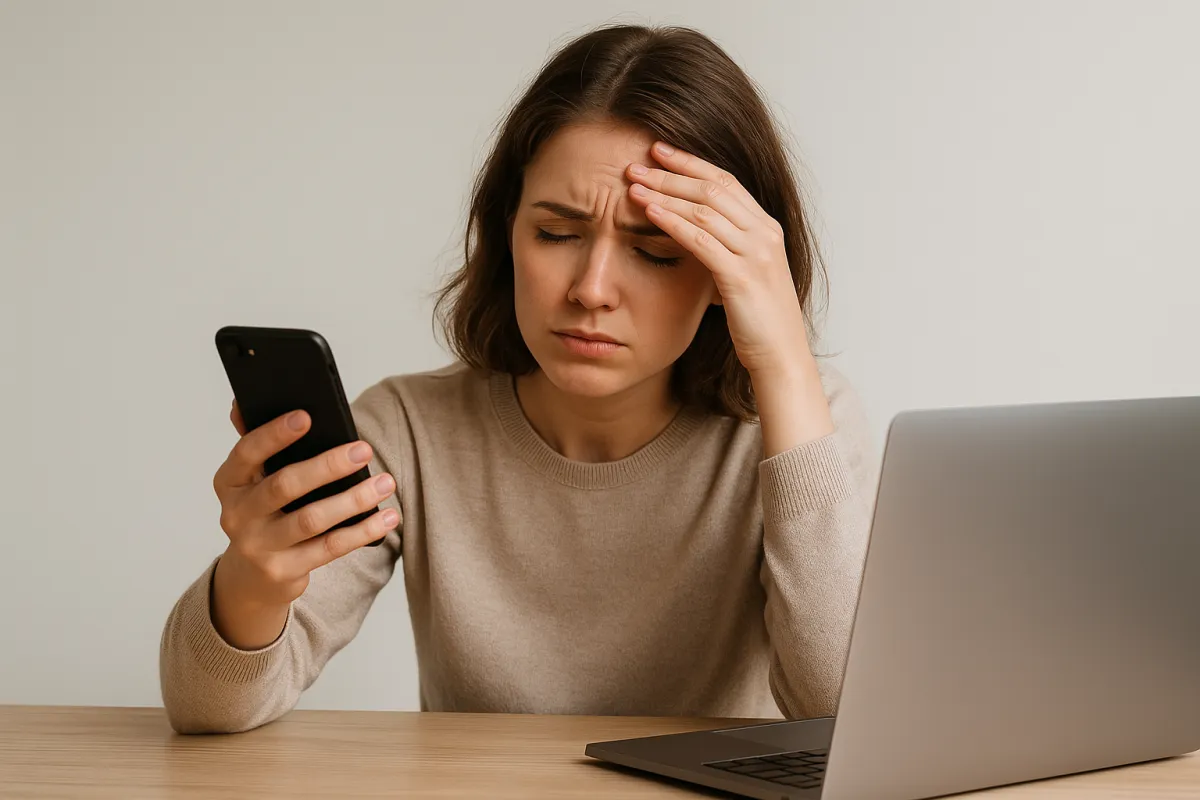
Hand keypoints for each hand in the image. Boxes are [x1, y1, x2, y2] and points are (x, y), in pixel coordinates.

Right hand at [211, 402, 398, 645]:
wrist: (252, 577)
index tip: (307, 416)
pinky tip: (387, 516)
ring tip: (386, 482)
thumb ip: (258, 445)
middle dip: (327, 466)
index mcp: (230, 482)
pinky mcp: (284, 571)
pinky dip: (362, 531)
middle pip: (284, 486)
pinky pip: (330, 548)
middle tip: (364, 450)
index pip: (247, 452)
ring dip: (353, 500)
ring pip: (311, 520)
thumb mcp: (253, 480)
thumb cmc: (264, 512)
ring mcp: (259, 546)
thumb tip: (244, 399)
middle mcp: (237, 515)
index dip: (274, 434)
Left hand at [625, 141, 809, 379]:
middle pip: (712, 188)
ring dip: (665, 193)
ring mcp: (755, 253)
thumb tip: (693, 232)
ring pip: (704, 209)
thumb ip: (726, 249)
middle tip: (637, 161)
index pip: (726, 181)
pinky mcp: (740, 276)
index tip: (661, 151)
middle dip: (672, 172)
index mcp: (766, 228)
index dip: (692, 163)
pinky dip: (672, 221)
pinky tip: (649, 212)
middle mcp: (764, 234)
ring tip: (634, 184)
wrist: (781, 357)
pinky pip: (701, 240)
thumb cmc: (759, 321)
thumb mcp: (744, 274)